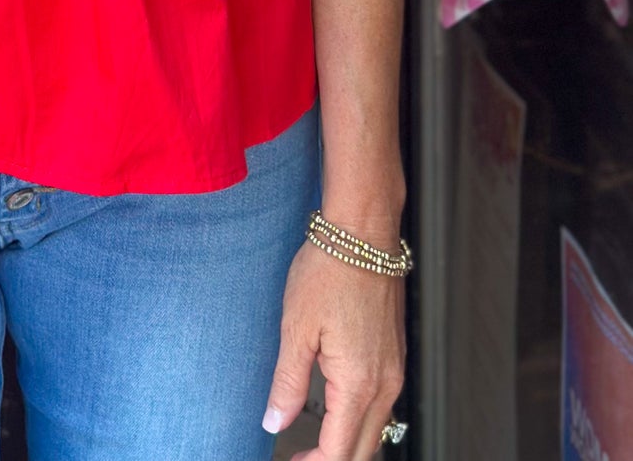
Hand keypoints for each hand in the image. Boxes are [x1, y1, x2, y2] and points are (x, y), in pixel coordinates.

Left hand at [263, 241, 405, 459]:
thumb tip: (275, 422)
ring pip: (375, 430)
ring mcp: (394, 371)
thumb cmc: (329, 271)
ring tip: (313, 444)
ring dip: (347, 445)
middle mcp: (385, 385)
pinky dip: (359, 421)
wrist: (362, 233)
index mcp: (358, 383)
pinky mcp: (395, 357)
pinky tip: (336, 412)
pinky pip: (382, 406)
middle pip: (363, 450)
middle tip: (299, 459)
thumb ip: (288, 383)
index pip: (340, 451)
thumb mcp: (296, 328)